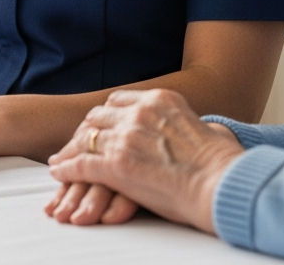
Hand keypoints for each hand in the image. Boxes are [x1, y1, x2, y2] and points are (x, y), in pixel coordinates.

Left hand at [46, 89, 243, 231]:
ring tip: (62, 160)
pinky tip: (60, 173)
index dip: (105, 114)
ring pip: (86, 138)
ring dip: (72, 150)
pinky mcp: (116, 165)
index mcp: (160, 99)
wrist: (221, 184)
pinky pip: (81, 163)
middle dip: (86, 130)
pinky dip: (67, 168)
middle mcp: (139, 112)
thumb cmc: (223, 164)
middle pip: (98, 116)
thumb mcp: (210, 129)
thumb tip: (210, 131)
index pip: (118, 100)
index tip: (100, 126)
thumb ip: (198, 125)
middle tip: (76, 143)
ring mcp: (126, 137)